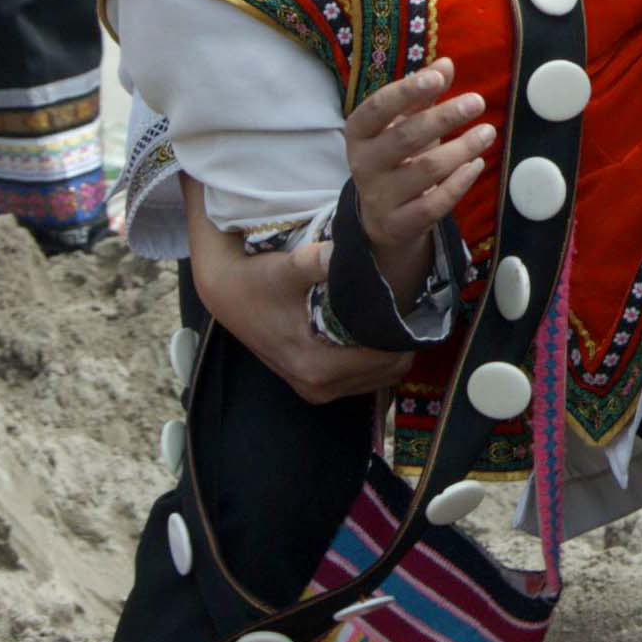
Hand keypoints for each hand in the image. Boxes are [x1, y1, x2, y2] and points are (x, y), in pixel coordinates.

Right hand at [183, 184, 406, 405]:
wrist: (228, 295)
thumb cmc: (258, 281)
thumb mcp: (284, 269)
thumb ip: (313, 262)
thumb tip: (337, 252)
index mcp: (315, 366)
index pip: (384, 358)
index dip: (402, 332)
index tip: (413, 305)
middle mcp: (318, 386)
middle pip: (387, 371)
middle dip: (401, 341)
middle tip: (409, 307)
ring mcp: (315, 390)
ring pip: (378, 378)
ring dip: (389, 351)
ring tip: (392, 316)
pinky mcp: (313, 387)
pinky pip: (362, 380)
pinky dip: (373, 359)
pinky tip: (371, 330)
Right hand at [342, 59, 497, 291]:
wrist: (382, 216)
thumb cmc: (397, 155)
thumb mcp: (404, 122)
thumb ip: (423, 94)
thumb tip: (446, 63)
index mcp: (359, 133)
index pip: (377, 108)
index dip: (407, 91)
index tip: (439, 77)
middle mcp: (363, 164)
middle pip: (405, 137)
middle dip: (444, 117)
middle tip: (478, 101)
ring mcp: (379, 197)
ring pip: (425, 170)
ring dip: (462, 149)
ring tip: (487, 132)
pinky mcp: (399, 224)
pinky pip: (434, 204)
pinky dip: (459, 184)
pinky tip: (476, 164)